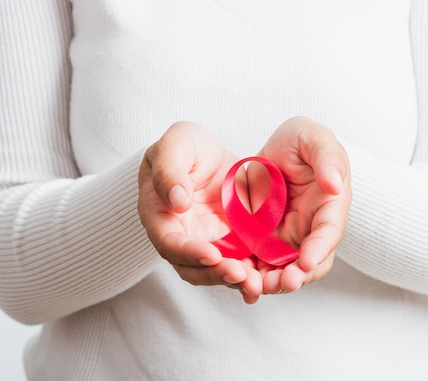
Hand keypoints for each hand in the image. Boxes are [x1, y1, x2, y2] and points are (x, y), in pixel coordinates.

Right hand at [138, 122, 261, 303]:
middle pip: (193, 267)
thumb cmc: (183, 146)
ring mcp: (206, 243)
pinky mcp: (230, 242)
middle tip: (241, 275)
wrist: (207, 153)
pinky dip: (252, 274)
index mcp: (160, 216)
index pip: (169, 243)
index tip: (212, 254)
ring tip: (257, 282)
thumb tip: (177, 202)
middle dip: (216, 274)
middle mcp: (181, 237)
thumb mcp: (175, 145)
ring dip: (235, 280)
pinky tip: (268, 281)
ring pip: (217, 270)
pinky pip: (240, 263)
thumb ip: (169, 171)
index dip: (189, 252)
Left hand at [250, 117, 350, 293]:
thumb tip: (335, 186)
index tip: (307, 261)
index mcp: (329, 206)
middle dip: (297, 275)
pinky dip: (252, 275)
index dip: (320, 249)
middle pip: (309, 261)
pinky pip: (259, 263)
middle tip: (282, 283)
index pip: (329, 232)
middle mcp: (311, 228)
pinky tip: (240, 281)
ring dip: (273, 282)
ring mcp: (288, 237)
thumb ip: (327, 158)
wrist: (274, 149)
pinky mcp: (264, 240)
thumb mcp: (313, 137)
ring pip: (284, 268)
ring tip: (258, 287)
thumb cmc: (300, 140)